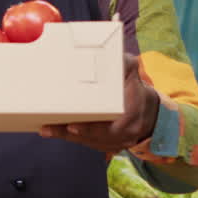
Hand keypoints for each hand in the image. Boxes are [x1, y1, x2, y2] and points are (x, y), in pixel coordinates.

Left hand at [40, 53, 157, 153]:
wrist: (151, 111)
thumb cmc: (136, 88)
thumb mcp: (132, 72)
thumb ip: (123, 63)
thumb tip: (109, 51)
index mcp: (132, 115)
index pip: (110, 127)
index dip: (91, 128)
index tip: (72, 126)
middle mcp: (126, 133)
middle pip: (94, 137)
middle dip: (69, 133)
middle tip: (47, 128)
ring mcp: (119, 142)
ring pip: (89, 142)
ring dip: (67, 137)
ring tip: (46, 129)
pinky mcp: (111, 146)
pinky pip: (90, 144)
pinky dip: (73, 138)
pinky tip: (56, 132)